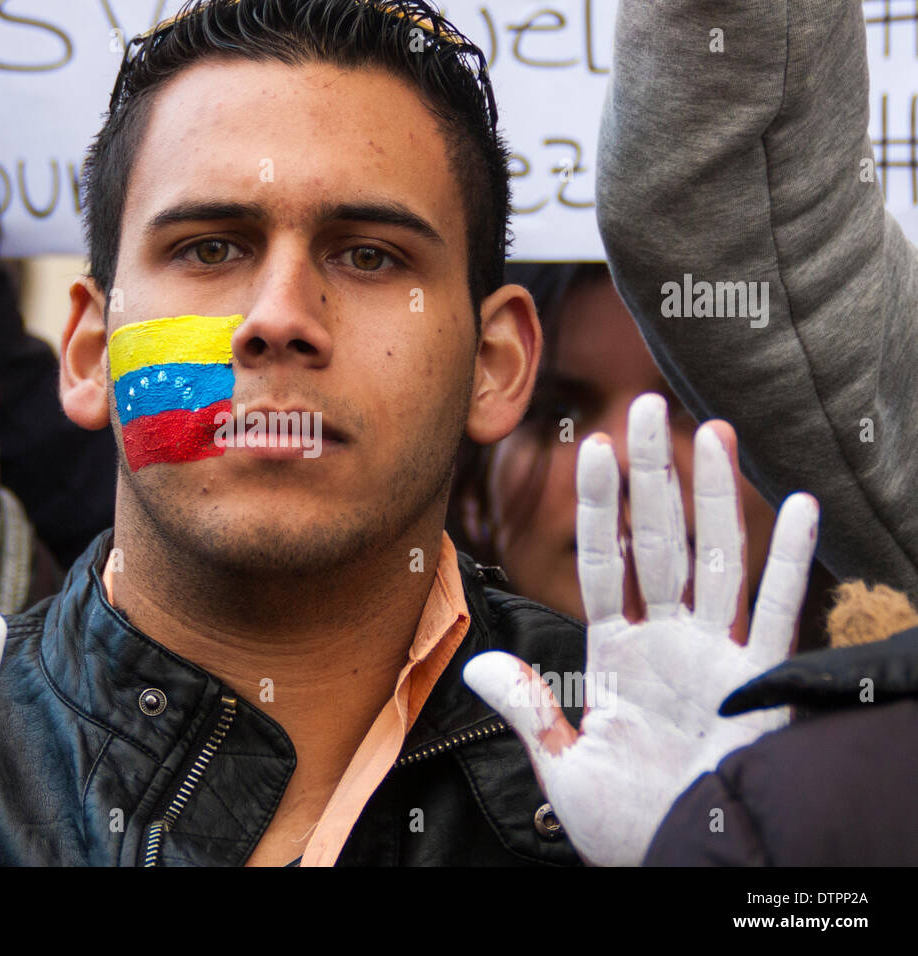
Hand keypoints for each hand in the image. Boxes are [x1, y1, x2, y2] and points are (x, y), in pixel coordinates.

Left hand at [463, 393, 817, 865]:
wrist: (682, 863)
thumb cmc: (628, 824)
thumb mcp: (565, 767)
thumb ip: (530, 709)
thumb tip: (478, 664)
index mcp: (619, 656)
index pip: (606, 565)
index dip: (599, 509)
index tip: (591, 450)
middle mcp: (670, 643)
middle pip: (658, 542)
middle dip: (650, 477)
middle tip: (644, 405)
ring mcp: (718, 656)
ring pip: (715, 559)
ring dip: (713, 496)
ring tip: (708, 429)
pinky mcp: (759, 683)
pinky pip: (779, 612)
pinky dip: (791, 562)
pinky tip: (798, 506)